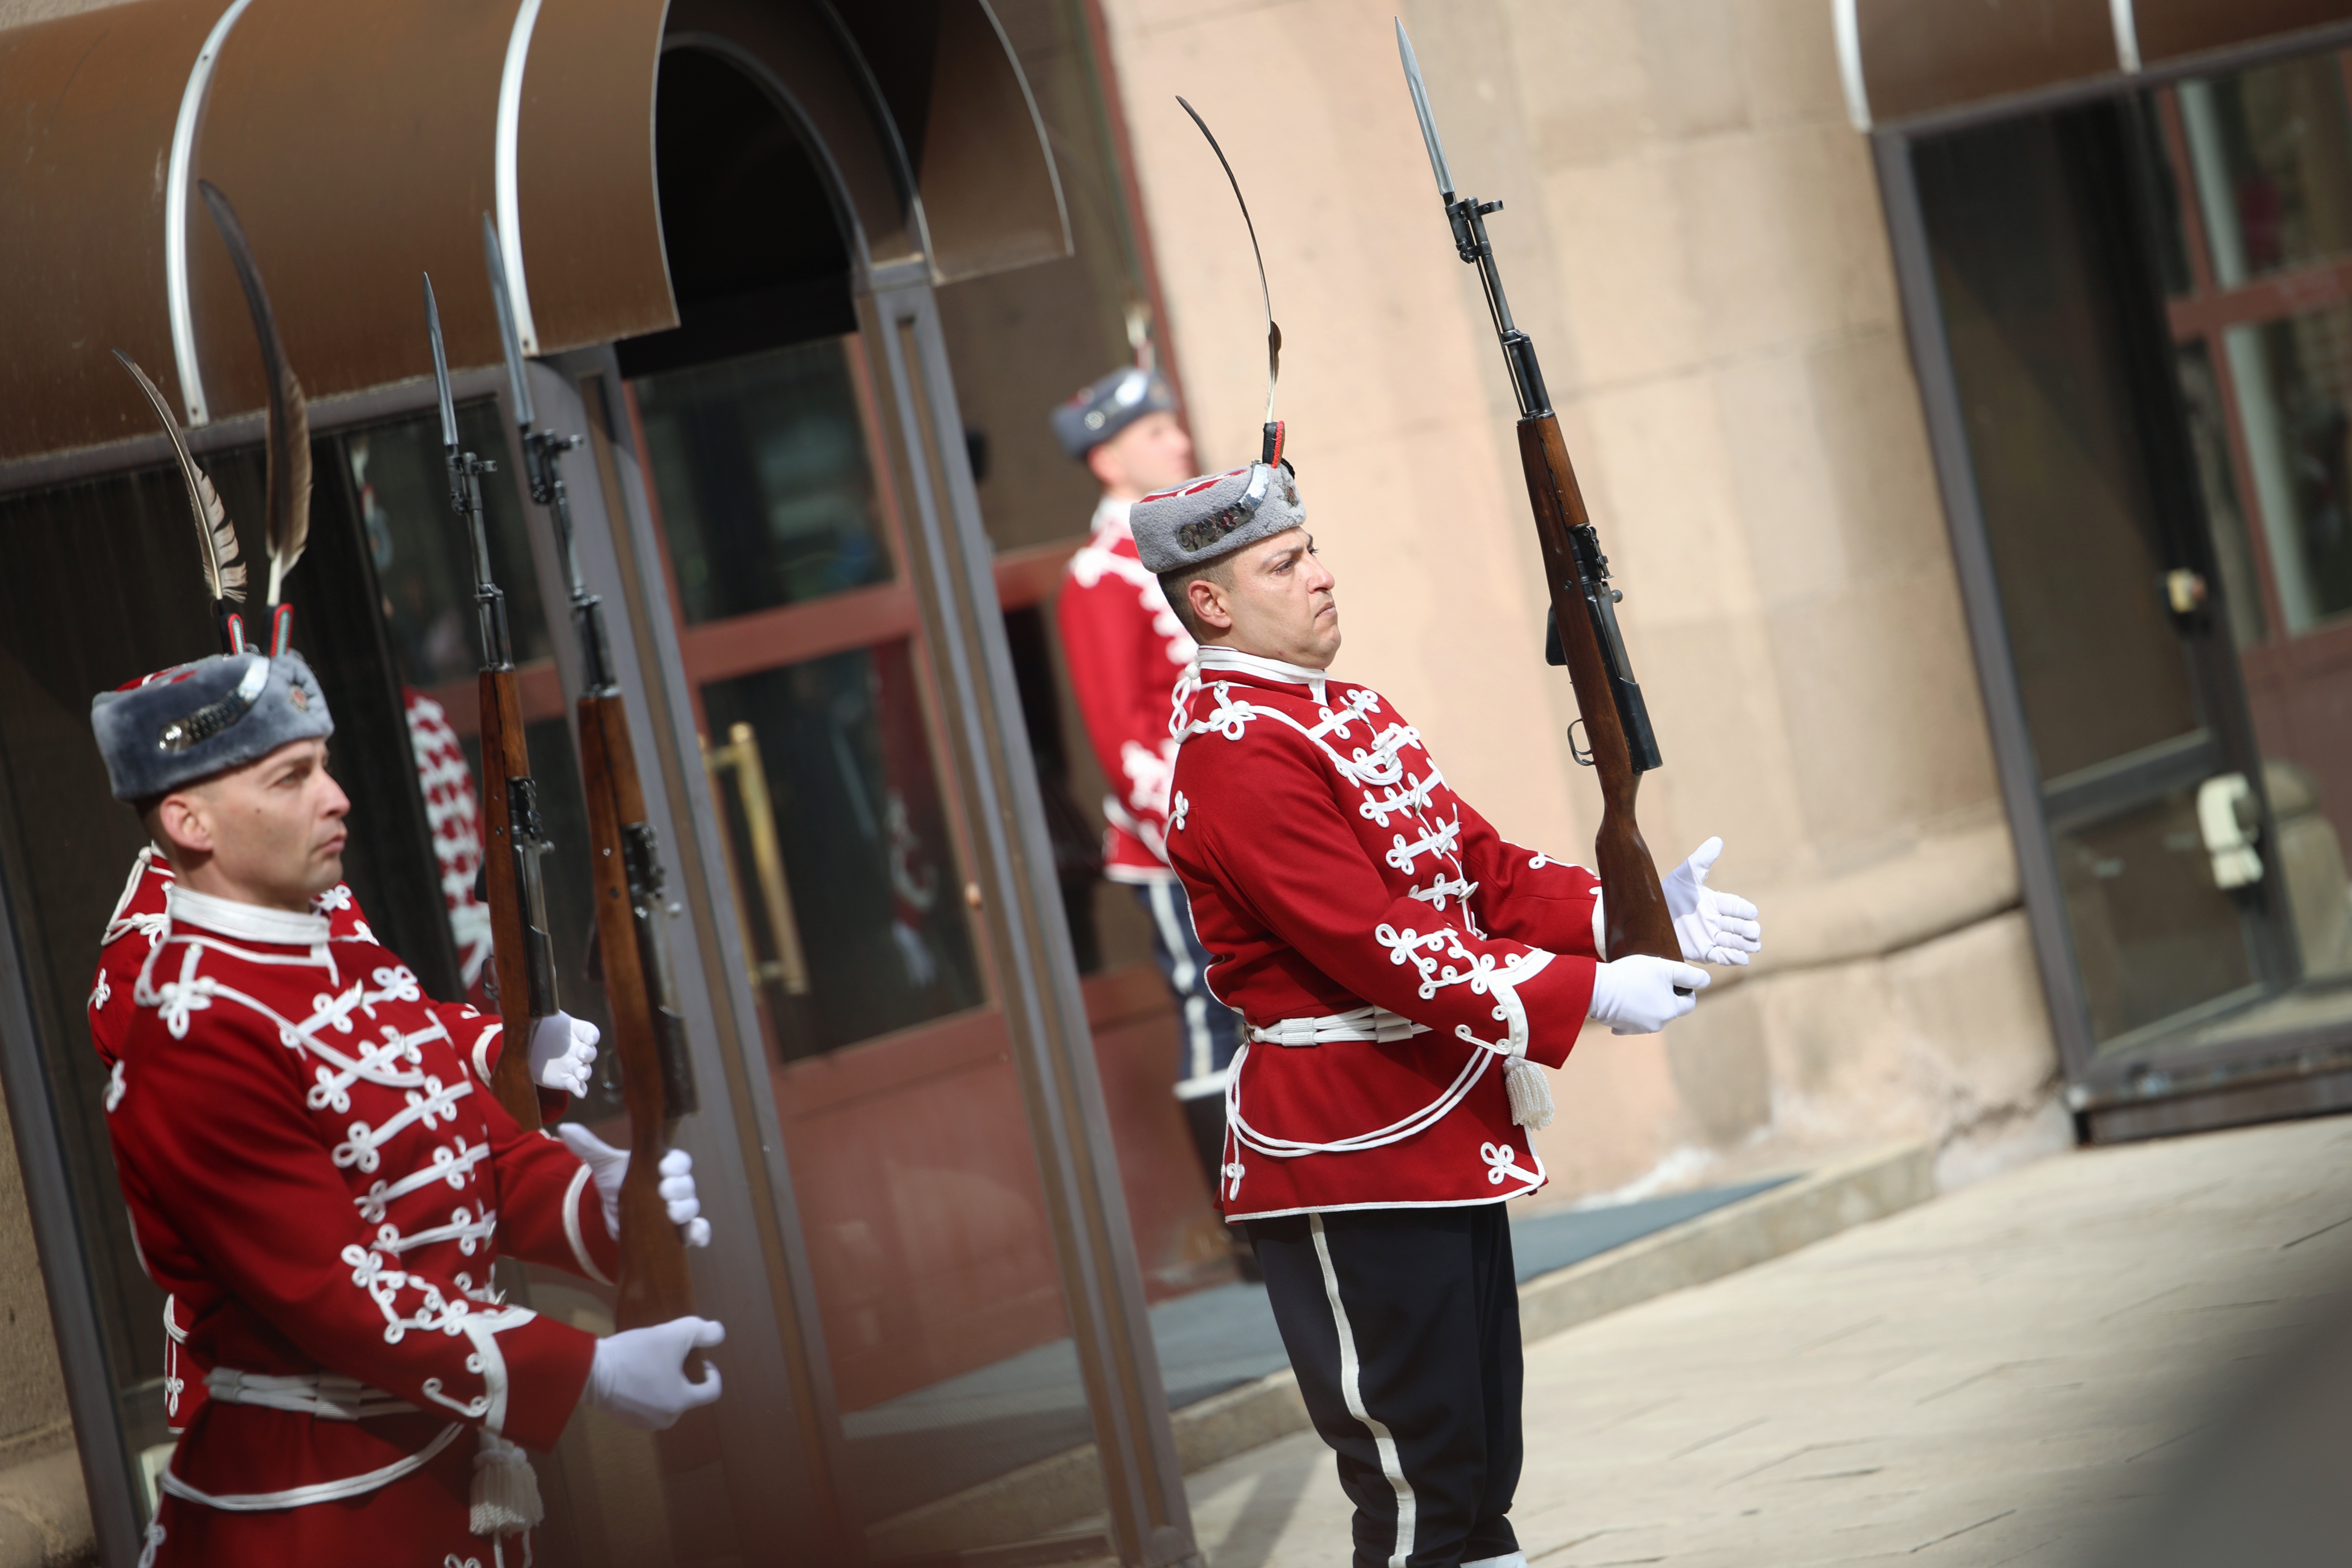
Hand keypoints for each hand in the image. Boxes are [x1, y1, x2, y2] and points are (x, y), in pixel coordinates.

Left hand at [530, 1012, 599, 1095]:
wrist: (527, 1046)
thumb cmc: (536, 1027)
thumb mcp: (539, 1017)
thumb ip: (542, 1015)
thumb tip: (537, 1008)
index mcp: (575, 1031)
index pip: (589, 1032)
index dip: (591, 1036)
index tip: (590, 1039)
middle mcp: (578, 1049)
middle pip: (590, 1052)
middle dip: (588, 1054)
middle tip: (581, 1054)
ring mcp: (573, 1065)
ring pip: (585, 1069)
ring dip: (585, 1072)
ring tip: (580, 1073)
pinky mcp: (565, 1079)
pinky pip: (576, 1085)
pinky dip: (580, 1089)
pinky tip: (580, 1092)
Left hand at [556, 1123, 712, 1247]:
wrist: (615, 1214)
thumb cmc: (617, 1183)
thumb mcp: (605, 1166)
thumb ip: (590, 1147)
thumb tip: (566, 1128)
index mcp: (664, 1165)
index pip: (679, 1160)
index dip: (675, 1164)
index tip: (663, 1167)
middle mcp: (676, 1186)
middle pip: (687, 1184)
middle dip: (679, 1187)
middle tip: (664, 1191)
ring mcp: (679, 1208)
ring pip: (692, 1207)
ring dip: (686, 1210)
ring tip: (671, 1213)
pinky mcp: (679, 1231)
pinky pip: (698, 1231)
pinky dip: (700, 1233)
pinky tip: (694, 1238)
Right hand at [585, 1317, 724, 1429]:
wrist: (591, 1371)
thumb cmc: (636, 1355)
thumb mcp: (675, 1334)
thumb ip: (702, 1332)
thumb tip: (718, 1333)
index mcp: (681, 1402)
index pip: (712, 1391)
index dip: (712, 1372)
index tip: (702, 1358)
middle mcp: (666, 1418)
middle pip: (688, 1394)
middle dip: (684, 1374)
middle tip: (669, 1354)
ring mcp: (644, 1421)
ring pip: (667, 1397)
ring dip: (665, 1380)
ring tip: (651, 1362)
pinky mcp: (626, 1419)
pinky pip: (648, 1402)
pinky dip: (648, 1388)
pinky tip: (636, 1372)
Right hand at [1587, 954, 1709, 1034]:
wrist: (1597, 989)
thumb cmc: (1631, 975)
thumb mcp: (1665, 967)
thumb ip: (1689, 974)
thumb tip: (1706, 981)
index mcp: (1670, 1011)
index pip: (1689, 1003)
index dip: (1684, 988)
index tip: (1670, 977)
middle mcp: (1658, 1025)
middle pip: (1669, 1008)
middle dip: (1663, 994)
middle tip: (1649, 978)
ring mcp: (1639, 1028)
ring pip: (1651, 1013)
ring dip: (1647, 1001)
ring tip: (1634, 986)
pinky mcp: (1623, 1028)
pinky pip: (1633, 1019)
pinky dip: (1631, 1010)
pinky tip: (1622, 998)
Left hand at [1662, 838, 1761, 965]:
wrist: (1648, 917)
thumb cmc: (1669, 892)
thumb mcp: (1684, 875)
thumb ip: (1701, 860)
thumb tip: (1717, 840)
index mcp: (1717, 903)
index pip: (1737, 906)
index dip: (1745, 910)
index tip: (1751, 912)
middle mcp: (1718, 921)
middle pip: (1742, 926)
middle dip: (1749, 929)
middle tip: (1752, 931)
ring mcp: (1713, 937)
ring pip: (1737, 943)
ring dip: (1744, 944)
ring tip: (1750, 945)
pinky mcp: (1706, 952)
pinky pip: (1724, 957)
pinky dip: (1734, 958)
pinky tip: (1740, 958)